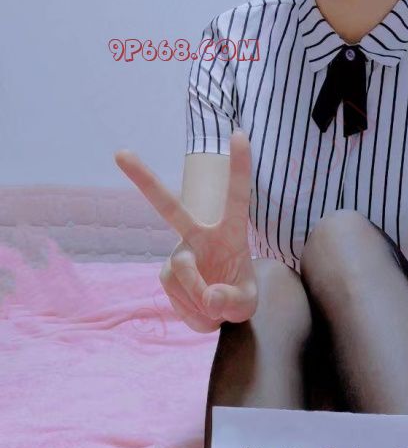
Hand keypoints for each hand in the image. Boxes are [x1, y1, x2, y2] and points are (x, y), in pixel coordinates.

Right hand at [113, 130, 255, 332]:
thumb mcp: (247, 303)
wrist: (218, 308)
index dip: (240, 167)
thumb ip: (234, 300)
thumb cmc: (238, 294)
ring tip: (214, 309)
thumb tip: (208, 297)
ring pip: (183, 274)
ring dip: (199, 299)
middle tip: (120, 153)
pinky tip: (200, 311)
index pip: (237, 196)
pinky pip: (177, 297)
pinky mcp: (165, 275)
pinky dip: (192, 314)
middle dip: (145, 180)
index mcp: (230, 231)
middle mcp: (199, 236)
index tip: (241, 133)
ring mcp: (179, 255)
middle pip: (170, 208)